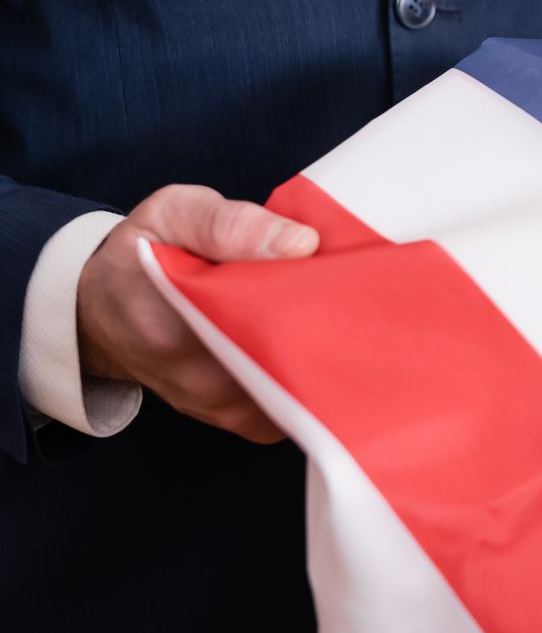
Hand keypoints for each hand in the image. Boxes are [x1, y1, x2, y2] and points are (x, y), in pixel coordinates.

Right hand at [77, 185, 319, 442]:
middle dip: (330, 329)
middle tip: (348, 290)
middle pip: (290, 363)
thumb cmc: (142, 253)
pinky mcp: (236, 418)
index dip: (313, 301)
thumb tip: (302, 243)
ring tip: (337, 311)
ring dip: (324, 353)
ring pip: (296, 390)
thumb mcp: (171, 215)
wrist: (102, 313)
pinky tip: (319, 340)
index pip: (262, 323)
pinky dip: (312, 377)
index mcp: (171, 324)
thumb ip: (228, 224)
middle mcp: (196, 379)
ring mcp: (218, 406)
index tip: (339, 275)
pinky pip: (290, 407)